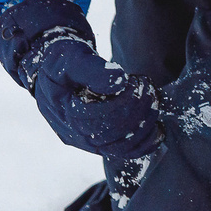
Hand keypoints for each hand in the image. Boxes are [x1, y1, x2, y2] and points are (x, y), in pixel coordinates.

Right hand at [21, 27, 164, 160]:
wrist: (54, 70)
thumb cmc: (62, 61)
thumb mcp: (71, 58)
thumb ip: (92, 69)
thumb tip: (120, 81)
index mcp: (64, 113)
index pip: (97, 118)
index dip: (122, 103)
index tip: (135, 82)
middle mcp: (73, 134)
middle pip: (111, 135)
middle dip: (136, 112)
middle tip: (149, 90)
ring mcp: (86, 142)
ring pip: (119, 147)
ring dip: (143, 127)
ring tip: (153, 102)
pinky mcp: (98, 143)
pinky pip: (123, 152)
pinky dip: (143, 144)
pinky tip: (157, 128)